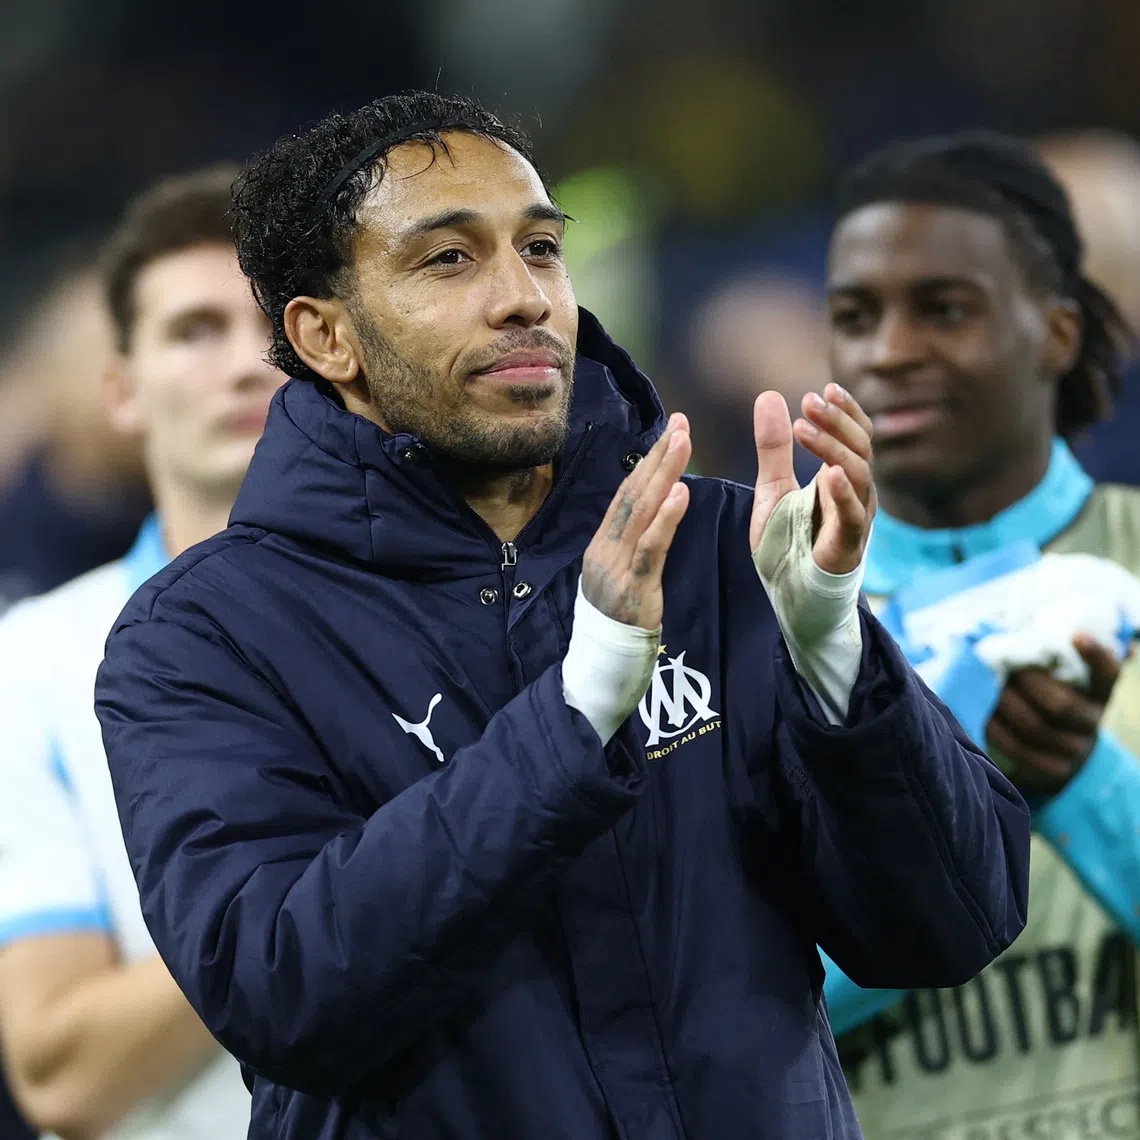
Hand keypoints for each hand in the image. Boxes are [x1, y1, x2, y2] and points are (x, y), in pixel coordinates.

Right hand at [582, 413, 691, 627]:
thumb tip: (652, 510)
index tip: (671, 431)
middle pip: (634, 493)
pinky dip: (666, 517)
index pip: (628, 493)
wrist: (602, 660)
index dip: (649, 461)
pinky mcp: (634, 585)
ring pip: (641, 511)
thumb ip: (632, 542)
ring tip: (683, 442)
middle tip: (680, 423)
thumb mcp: (619, 572)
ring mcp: (616, 564)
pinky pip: (651, 547)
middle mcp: (605, 546)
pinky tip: (682, 492)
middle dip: (658, 456)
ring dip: (663, 473)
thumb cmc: (619, 615)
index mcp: (604, 541)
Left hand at [749, 384, 876, 573]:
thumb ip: (773, 448)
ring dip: (832, 447)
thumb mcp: (772, 488)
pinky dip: (843, 493)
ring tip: (804, 427)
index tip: (824, 388)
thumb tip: (768, 395)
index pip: (855, 434)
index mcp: (841, 477)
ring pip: (859, 473)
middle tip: (810, 400)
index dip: (845, 410)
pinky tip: (831, 473)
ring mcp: (856, 517)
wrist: (792, 594)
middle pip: (860, 446)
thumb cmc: (790, 543)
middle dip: (836, 421)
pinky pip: (853, 515)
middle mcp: (856, 493)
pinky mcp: (848, 544)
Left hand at [986, 634, 1123, 794]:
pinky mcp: (1054, 769)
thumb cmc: (1046, 696)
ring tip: (983, 688)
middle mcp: (1092, 720)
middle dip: (1027, 684)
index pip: (1107, 673)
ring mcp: (1075, 748)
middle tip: (1001, 667)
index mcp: (1098, 692)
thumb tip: (1047, 621)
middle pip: (1062, 705)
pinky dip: (996, 731)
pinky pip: (1020, 750)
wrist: (1053, 751)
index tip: (1076, 634)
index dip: (1096, 656)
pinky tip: (981, 716)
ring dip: (1004, 706)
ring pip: (1036, 728)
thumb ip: (1053, 654)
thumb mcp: (1058, 676)